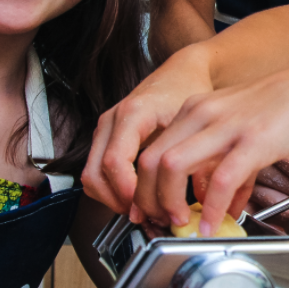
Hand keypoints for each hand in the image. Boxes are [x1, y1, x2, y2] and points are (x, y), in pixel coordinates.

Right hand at [83, 54, 213, 221]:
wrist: (181, 72)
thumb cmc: (189, 92)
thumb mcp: (195, 124)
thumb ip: (193, 158)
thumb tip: (197, 199)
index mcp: (133, 114)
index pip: (115, 162)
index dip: (129, 192)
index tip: (149, 209)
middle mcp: (112, 120)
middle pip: (95, 175)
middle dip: (118, 202)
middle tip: (147, 216)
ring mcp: (105, 128)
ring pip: (91, 177)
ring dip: (112, 199)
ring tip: (143, 210)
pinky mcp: (106, 136)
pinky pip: (96, 171)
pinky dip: (110, 189)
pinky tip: (136, 196)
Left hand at [135, 63, 288, 234]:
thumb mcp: (246, 131)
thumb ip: (229, 164)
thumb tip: (222, 202)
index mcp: (197, 109)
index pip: (151, 149)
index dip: (144, 186)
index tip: (152, 209)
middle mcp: (204, 112)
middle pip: (150, 159)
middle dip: (149, 199)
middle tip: (161, 221)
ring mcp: (227, 125)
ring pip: (172, 166)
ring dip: (170, 203)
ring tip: (182, 224)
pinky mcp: (255, 140)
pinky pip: (220, 180)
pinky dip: (211, 208)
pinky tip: (214, 223)